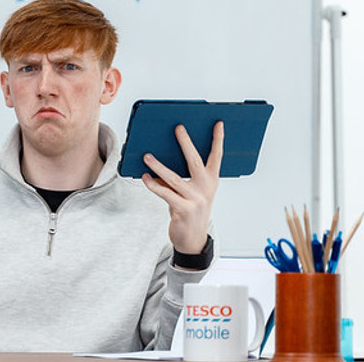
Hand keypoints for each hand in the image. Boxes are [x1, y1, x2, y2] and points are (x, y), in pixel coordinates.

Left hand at [141, 122, 222, 254]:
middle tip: (178, 128)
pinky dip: (153, 185)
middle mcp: (206, 188)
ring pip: (174, 178)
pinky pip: (165, 193)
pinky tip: (146, 177)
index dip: (218, 140)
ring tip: (147, 156)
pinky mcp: (183, 210)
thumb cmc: (191, 210)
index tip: (218, 124)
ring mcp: (195, 199)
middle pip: (195, 161)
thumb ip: (182, 177)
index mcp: (211, 181)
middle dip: (186, 143)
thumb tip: (161, 158)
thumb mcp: (192, 192)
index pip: (217, 157)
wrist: (192, 239)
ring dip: (158, 166)